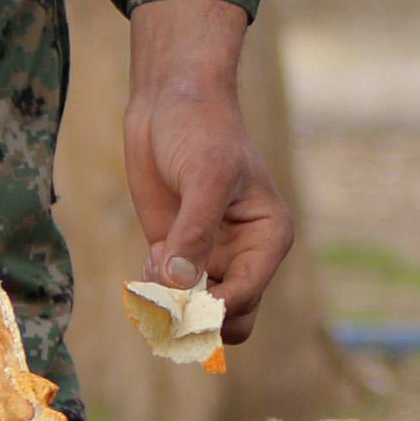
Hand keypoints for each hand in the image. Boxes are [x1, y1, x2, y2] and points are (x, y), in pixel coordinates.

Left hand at [122, 0, 291, 344]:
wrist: (170, 102)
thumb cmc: (201, 130)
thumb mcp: (205, 175)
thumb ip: (196, 230)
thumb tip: (180, 283)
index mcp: (268, 238)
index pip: (245, 298)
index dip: (211, 307)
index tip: (178, 294)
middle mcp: (244, 254)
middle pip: (229, 319)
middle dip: (195, 317)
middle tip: (165, 296)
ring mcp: (210, 256)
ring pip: (197, 311)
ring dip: (171, 303)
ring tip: (156, 263)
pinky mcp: (176, 251)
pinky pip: (170, 294)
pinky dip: (155, 289)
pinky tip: (151, 254)